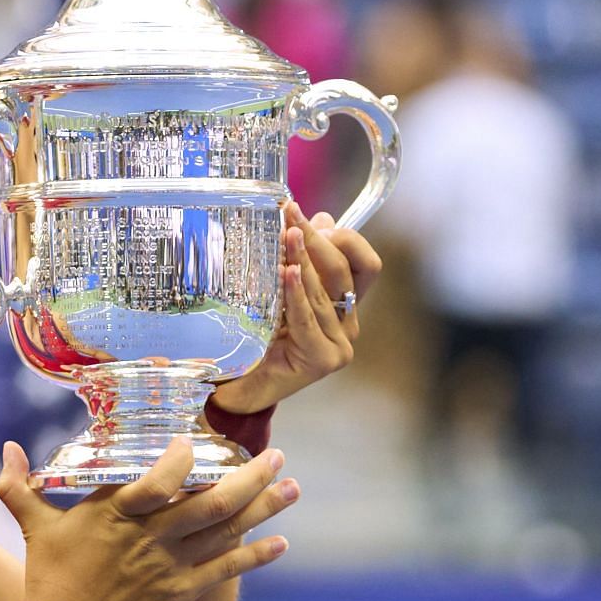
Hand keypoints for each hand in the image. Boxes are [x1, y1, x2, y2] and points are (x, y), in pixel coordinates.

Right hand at [0, 437, 298, 600]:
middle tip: (277, 454)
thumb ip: (19, 485)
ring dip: (264, 508)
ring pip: (225, 530)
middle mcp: (150, 536)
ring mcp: (168, 565)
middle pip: (211, 500)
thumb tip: (6, 448)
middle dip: (250, 476)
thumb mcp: (33, 526)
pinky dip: (255, 556)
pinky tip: (282, 542)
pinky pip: (225, 571)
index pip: (159, 479)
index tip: (199, 442)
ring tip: (292, 487)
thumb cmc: (47, 578)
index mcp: (116, 512)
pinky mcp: (179, 594)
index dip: (183, 460)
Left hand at [208, 200, 382, 415]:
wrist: (236, 385)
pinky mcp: (324, 359)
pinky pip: (308, 317)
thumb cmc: (256, 338)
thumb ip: (301, 260)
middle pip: (341, 271)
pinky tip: (288, 272)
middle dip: (315, 239)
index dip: (343, 237)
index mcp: (345, 305)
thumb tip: (323, 216)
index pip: (363, 263)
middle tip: (290, 215)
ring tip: (286, 235)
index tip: (305, 216)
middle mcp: (349, 324)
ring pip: (323, 292)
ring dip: (303, 260)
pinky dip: (297, 293)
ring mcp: (340, 344)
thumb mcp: (279, 291)